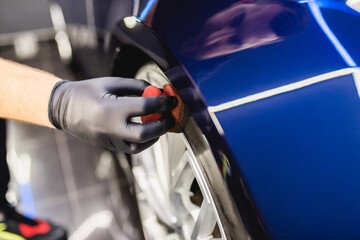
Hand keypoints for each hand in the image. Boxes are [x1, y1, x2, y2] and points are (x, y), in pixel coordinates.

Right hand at [48, 77, 176, 152]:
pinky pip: (131, 149)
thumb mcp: (110, 82)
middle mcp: (109, 128)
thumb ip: (135, 86)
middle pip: (145, 133)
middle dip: (163, 125)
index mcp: (110, 108)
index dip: (163, 103)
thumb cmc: (87, 92)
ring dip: (155, 136)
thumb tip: (157, 91)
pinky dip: (144, 141)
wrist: (63, 109)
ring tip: (160, 123)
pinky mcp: (108, 147)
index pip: (145, 107)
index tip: (172, 100)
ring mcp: (108, 140)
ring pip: (140, 146)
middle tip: (169, 116)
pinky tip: (148, 130)